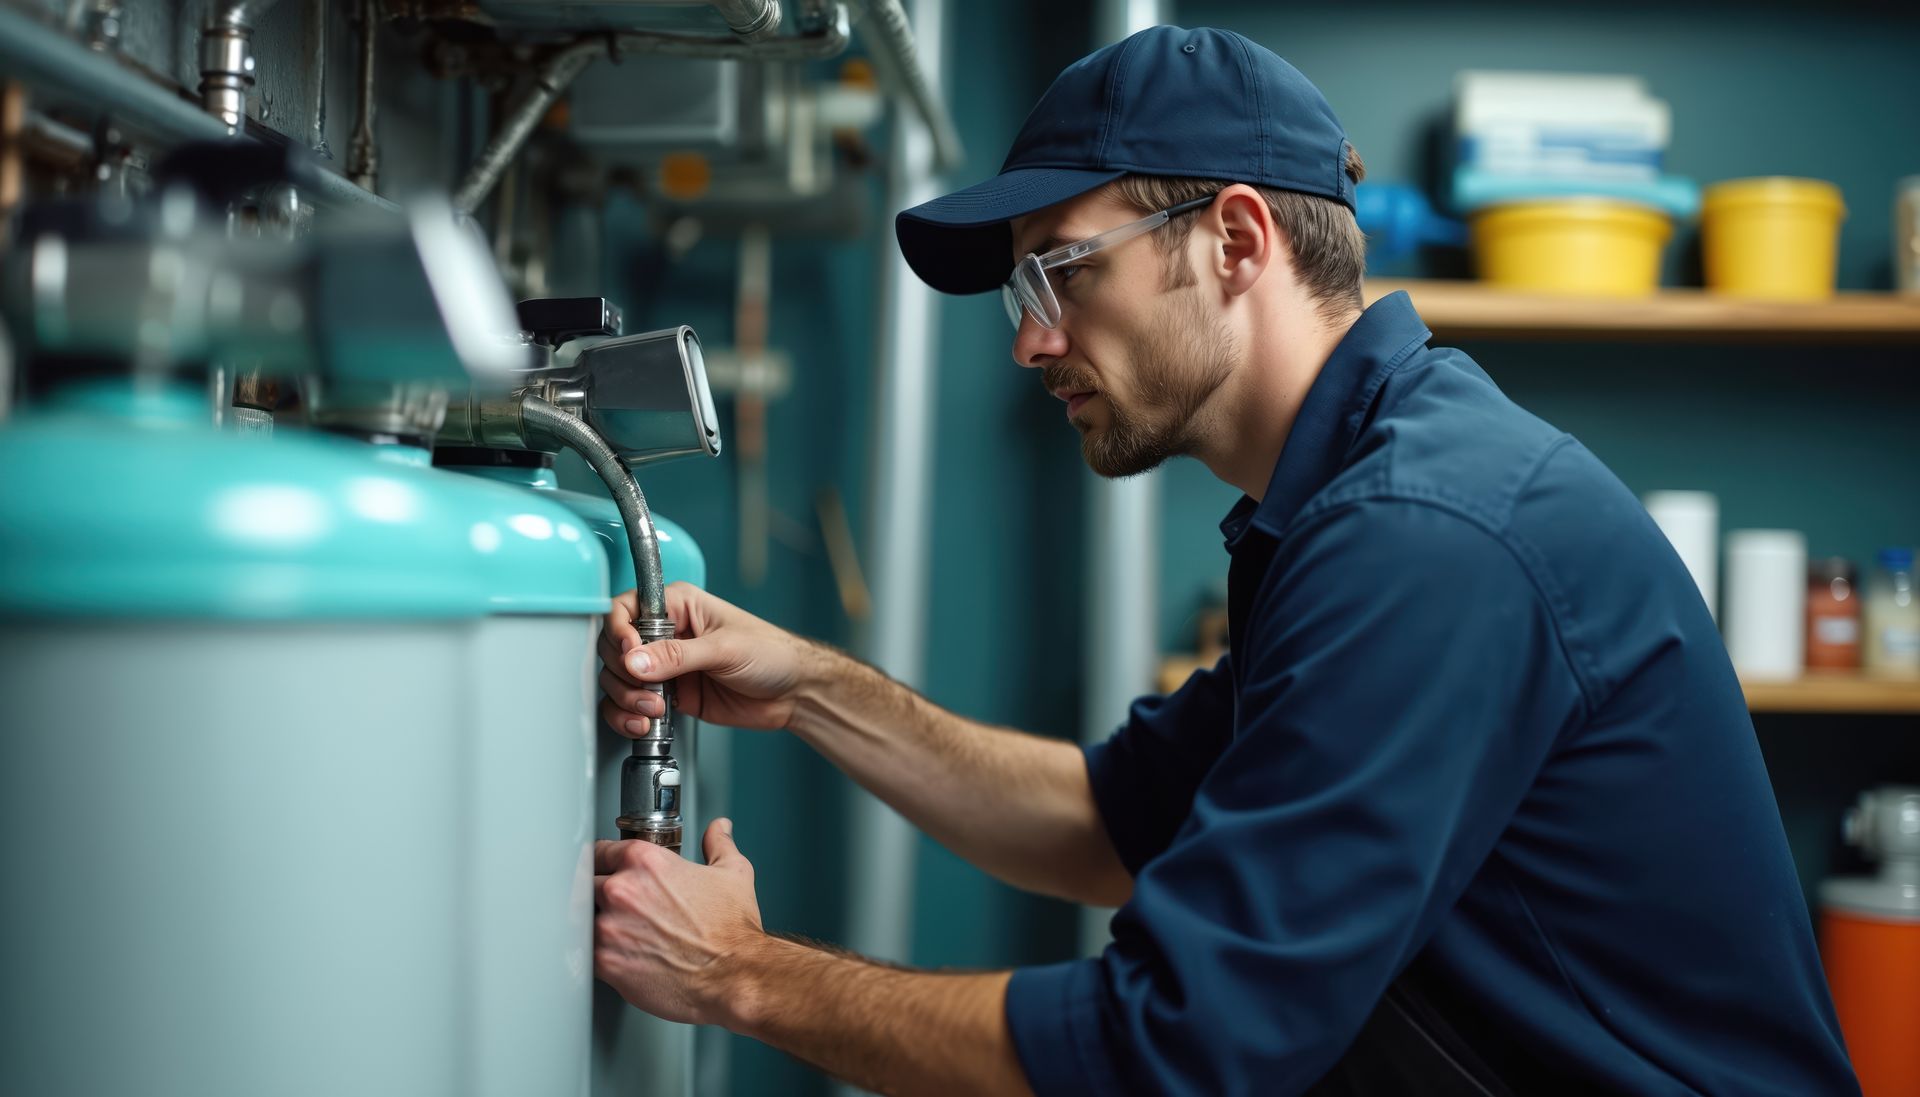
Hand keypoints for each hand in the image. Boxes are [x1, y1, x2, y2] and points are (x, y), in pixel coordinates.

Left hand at [593, 818, 764, 1025]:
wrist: (735, 975)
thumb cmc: (733, 930)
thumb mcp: (733, 873)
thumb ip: (718, 845)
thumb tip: (720, 829)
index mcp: (645, 862)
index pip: (600, 851)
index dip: (603, 861)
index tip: (606, 871)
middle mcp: (622, 890)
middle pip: (583, 882)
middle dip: (593, 892)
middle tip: (610, 905)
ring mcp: (609, 927)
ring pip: (579, 917)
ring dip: (590, 922)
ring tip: (612, 931)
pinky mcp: (605, 962)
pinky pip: (583, 952)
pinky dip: (594, 953)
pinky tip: (613, 954)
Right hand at [597, 581, 823, 735]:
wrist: (793, 693)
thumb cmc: (772, 653)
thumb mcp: (724, 649)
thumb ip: (677, 656)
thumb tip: (636, 661)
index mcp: (679, 606)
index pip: (626, 609)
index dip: (619, 633)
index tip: (630, 655)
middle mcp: (667, 634)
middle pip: (615, 649)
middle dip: (623, 674)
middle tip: (647, 689)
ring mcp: (665, 667)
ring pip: (618, 680)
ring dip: (626, 699)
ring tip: (652, 710)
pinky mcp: (670, 696)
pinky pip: (631, 706)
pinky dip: (628, 717)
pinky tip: (644, 724)